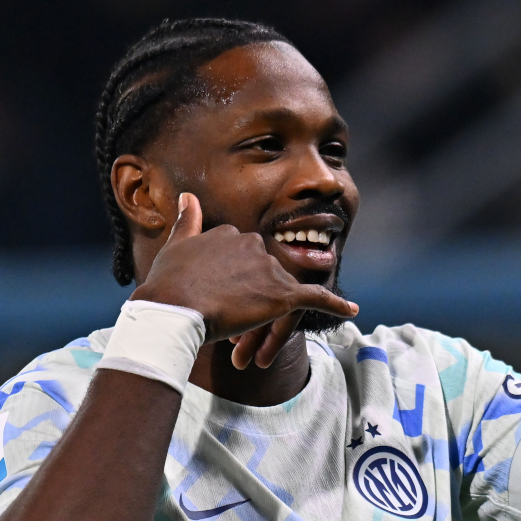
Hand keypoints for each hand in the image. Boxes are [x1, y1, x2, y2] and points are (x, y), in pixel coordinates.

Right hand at [130, 193, 357, 364]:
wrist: (174, 308)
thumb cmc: (169, 283)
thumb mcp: (176, 246)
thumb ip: (187, 221)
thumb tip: (188, 196)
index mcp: (230, 233)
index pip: (241, 254)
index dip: (233, 276)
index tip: (220, 291)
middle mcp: (254, 244)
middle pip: (263, 270)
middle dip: (251, 292)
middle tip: (228, 311)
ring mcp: (269, 268)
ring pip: (278, 288)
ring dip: (267, 308)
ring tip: (241, 324)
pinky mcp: (282, 294)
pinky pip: (316, 297)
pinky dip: (335, 304)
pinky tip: (351, 310)